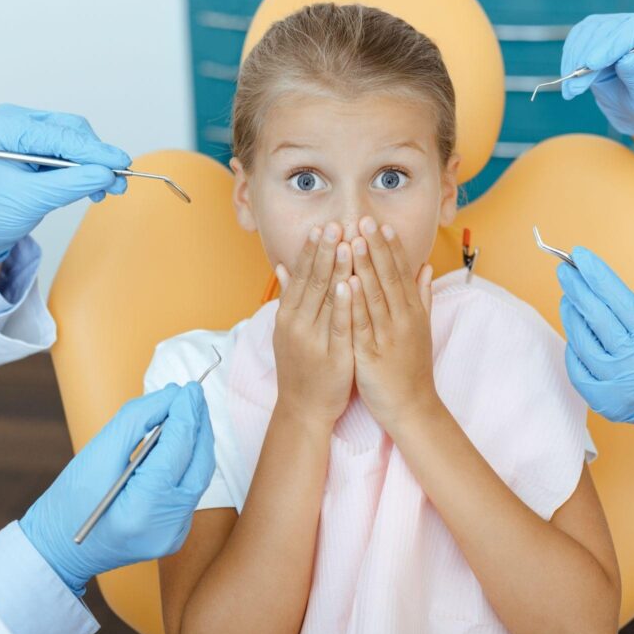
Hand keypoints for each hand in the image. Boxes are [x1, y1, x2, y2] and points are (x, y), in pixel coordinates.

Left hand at [0, 104, 131, 269]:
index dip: (93, 151)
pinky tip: (93, 186)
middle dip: (96, 157)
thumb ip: (71, 184)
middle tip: (117, 181)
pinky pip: (70, 152)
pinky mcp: (38, 146)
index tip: (121, 163)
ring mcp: (27, 133)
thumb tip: (106, 174)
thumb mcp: (32, 199)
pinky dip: (85, 169)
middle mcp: (15, 123)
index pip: (59, 134)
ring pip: (75, 141)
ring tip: (107, 188)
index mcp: (4, 128)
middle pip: (70, 131)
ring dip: (93, 165)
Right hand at [19, 382, 214, 596]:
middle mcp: (166, 527)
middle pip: (198, 465)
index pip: (176, 452)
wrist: (59, 548)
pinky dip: (188, 462)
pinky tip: (181, 441)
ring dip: (196, 442)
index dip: (186, 416)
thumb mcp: (98, 452)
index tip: (188, 389)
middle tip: (193, 395)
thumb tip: (172, 395)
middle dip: (199, 426)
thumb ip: (138, 420)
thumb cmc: (70, 500)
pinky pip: (190, 489)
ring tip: (188, 411)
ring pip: (199, 477)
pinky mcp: (176, 534)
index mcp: (142, 509)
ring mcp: (174, 535)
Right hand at [273, 222, 353, 424]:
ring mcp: (314, 339)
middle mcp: (297, 324)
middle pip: (312, 281)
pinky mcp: (333, 355)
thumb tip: (282, 266)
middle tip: (335, 224)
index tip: (322, 227)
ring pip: (326, 299)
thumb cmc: (300, 367)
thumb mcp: (288, 330)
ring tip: (345, 243)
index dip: (312, 251)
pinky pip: (339, 326)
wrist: (303, 409)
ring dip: (336, 269)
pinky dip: (344, 304)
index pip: (301, 276)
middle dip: (325, 251)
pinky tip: (351, 284)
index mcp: (288, 316)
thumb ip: (288, 298)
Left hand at [348, 216, 434, 429]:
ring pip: (375, 296)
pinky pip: (362, 325)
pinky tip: (346, 283)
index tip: (380, 223)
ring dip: (364, 267)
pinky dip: (355, 303)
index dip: (390, 247)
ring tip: (353, 240)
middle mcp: (403, 320)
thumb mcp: (421, 328)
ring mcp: (388, 336)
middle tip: (363, 219)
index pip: (401, 273)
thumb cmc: (412, 367)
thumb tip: (426, 266)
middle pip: (389, 277)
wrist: (413, 407)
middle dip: (375, 247)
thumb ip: (423, 295)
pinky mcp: (372, 354)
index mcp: (413, 312)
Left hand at [556, 246, 633, 469]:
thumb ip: (629, 309)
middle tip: (564, 270)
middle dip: (577, 289)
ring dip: (571, 314)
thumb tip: (593, 283)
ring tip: (568, 297)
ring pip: (581, 341)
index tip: (580, 256)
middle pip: (596, 318)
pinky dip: (574, 346)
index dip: (597, 275)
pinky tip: (575, 330)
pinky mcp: (602, 401)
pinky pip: (577, 366)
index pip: (619, 300)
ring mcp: (616, 385)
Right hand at [561, 12, 633, 137]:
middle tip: (577, 88)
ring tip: (572, 91)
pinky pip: (575, 39)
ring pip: (588, 32)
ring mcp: (612, 25)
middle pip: (609, 28)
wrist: (632, 101)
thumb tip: (626, 59)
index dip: (616, 41)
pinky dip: (568, 60)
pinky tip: (568, 84)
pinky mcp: (593, 33)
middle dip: (589, 56)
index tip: (594, 64)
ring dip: (575, 60)